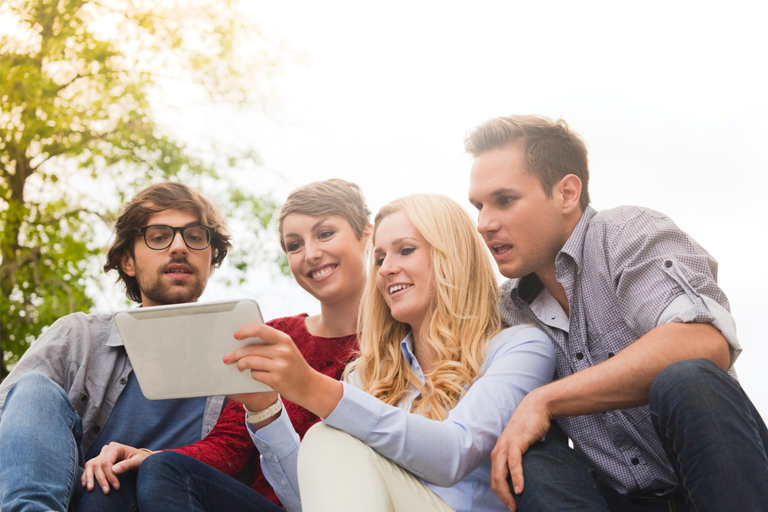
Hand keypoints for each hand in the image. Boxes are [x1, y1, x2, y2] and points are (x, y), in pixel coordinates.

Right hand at [81, 442, 151, 493]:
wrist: (140, 459)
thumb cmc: (140, 459)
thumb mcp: (138, 461)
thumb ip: (127, 465)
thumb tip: (114, 470)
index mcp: (115, 447)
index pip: (107, 462)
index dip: (109, 475)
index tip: (116, 486)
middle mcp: (106, 449)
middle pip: (98, 465)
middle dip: (101, 479)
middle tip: (106, 491)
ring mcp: (102, 455)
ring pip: (90, 465)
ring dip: (89, 478)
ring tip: (90, 489)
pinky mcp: (99, 461)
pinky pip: (89, 467)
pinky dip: (86, 476)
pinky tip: (85, 485)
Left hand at [224, 323, 341, 417]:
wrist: (310, 386)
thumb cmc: (294, 367)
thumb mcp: (287, 349)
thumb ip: (270, 343)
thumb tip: (245, 340)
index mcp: (284, 339)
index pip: (260, 329)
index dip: (245, 331)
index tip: (236, 335)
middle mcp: (282, 350)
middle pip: (250, 349)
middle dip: (236, 354)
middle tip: (228, 358)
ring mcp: (280, 365)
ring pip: (249, 361)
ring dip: (241, 365)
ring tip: (239, 366)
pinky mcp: (276, 380)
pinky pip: (255, 374)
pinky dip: (252, 375)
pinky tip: (256, 375)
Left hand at [490, 389, 551, 510]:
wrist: (536, 407)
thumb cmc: (531, 428)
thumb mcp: (522, 447)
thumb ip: (521, 460)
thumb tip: (527, 477)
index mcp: (498, 454)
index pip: (494, 480)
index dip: (501, 495)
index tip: (511, 505)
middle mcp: (498, 451)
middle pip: (495, 481)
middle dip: (502, 498)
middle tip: (513, 510)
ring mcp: (505, 447)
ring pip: (501, 475)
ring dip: (507, 493)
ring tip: (515, 506)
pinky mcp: (516, 442)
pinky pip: (514, 464)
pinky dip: (517, 478)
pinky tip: (521, 489)